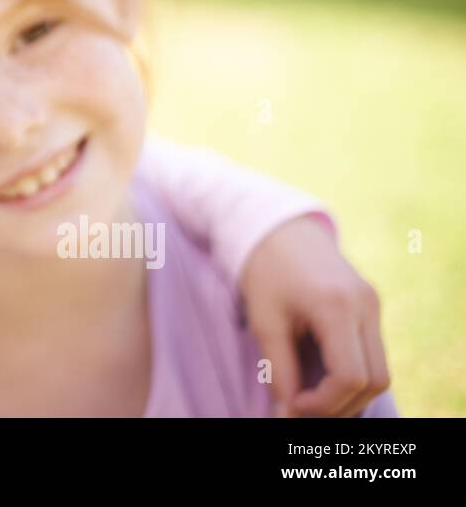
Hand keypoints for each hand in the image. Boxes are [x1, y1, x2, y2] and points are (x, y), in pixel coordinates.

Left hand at [240, 215, 390, 416]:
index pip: (350, 376)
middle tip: (302, 410)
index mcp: (337, 305)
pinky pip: (374, 355)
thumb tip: (286, 415)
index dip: (324, 403)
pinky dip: (352, 375)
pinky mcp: (372, 307)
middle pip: (375, 380)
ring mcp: (374, 305)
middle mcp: (366, 306)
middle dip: (341, 406)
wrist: (279, 229)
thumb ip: (279, 371)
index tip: (292, 406)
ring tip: (310, 399)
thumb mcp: (265, 322)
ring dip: (349, 395)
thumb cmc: (264, 272)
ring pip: (380, 371)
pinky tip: (321, 379)